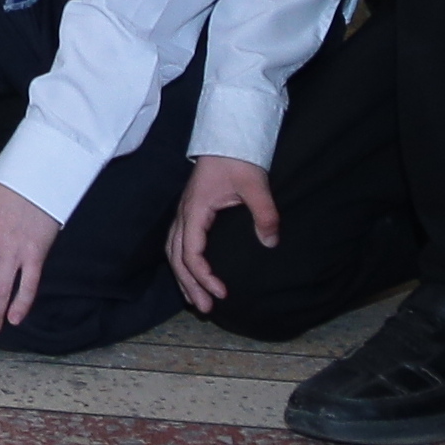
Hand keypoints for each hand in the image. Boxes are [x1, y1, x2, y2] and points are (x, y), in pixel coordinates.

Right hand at [167, 153, 277, 311]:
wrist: (228, 135)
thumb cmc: (238, 158)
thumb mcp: (255, 185)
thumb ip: (264, 214)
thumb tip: (270, 242)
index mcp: (196, 209)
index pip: (191, 251)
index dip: (203, 276)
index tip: (221, 292)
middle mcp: (185, 213)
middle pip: (176, 256)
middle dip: (189, 285)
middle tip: (206, 308)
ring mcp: (185, 212)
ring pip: (173, 250)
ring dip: (183, 277)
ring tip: (196, 300)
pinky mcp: (191, 210)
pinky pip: (179, 242)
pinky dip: (183, 263)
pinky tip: (193, 274)